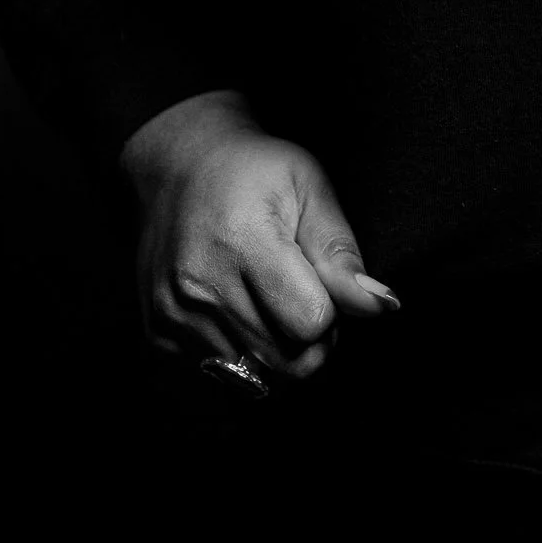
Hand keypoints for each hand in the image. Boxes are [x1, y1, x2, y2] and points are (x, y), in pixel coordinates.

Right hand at [120, 89, 399, 383]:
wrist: (178, 166)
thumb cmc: (255, 171)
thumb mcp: (308, 186)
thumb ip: (340, 252)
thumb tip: (381, 306)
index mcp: (243, 240)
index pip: (311, 323)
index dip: (332, 309)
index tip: (324, 282)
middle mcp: (200, 285)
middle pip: (287, 360)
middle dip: (311, 339)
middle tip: (305, 293)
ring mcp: (174, 313)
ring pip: (256, 377)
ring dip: (279, 349)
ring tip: (273, 298)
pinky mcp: (160, 333)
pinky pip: (223, 374)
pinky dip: (243, 352)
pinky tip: (240, 306)